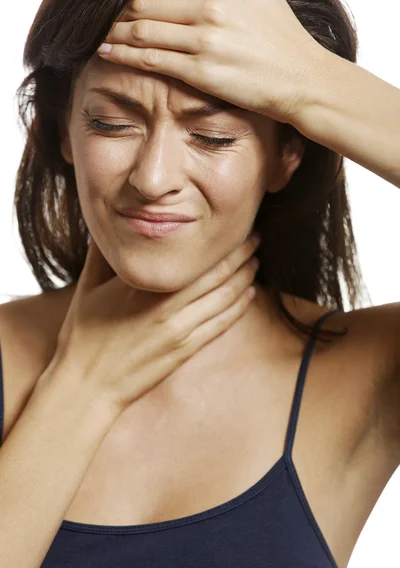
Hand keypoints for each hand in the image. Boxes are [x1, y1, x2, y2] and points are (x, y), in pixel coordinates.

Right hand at [40, 234, 260, 414]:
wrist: (86, 385)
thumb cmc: (83, 335)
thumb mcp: (87, 287)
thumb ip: (102, 255)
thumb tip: (111, 229)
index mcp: (143, 286)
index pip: (192, 256)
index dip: (217, 240)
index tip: (231, 225)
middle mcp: (166, 305)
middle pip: (216, 274)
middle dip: (240, 253)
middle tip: (255, 237)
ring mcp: (179, 330)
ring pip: (224, 298)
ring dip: (245, 277)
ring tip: (256, 261)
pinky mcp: (185, 351)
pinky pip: (221, 325)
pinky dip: (239, 307)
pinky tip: (249, 295)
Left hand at [97, 0, 323, 123]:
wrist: (304, 80)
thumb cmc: (284, 37)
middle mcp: (210, 7)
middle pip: (146, 3)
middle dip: (119, 10)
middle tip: (101, 17)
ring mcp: (205, 41)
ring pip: (143, 30)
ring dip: (115, 32)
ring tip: (100, 35)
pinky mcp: (201, 72)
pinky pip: (152, 59)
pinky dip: (125, 54)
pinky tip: (108, 52)